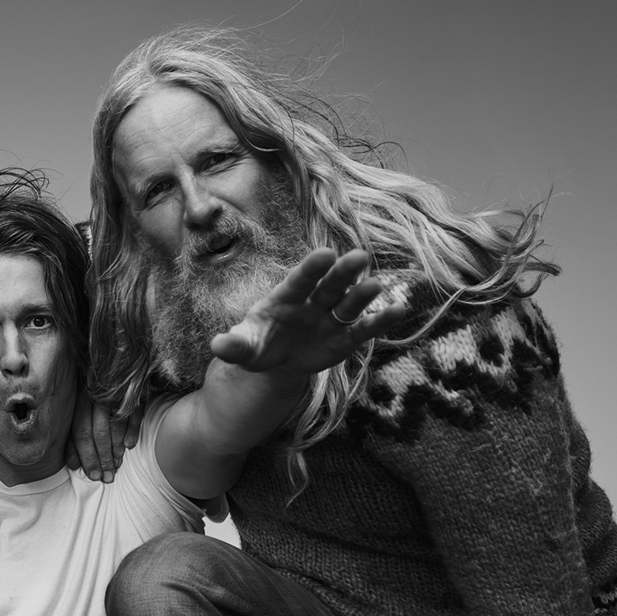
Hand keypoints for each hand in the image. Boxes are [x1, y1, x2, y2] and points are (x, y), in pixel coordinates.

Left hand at [65, 388, 141, 482]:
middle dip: (102, 458)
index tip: (93, 475)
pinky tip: (129, 446)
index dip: (86, 456)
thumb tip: (72, 465)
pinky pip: (133, 414)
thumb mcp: (80, 411)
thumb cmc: (95, 396)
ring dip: (116, 449)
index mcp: (79, 401)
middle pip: (97, 432)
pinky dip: (132, 431)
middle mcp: (95, 397)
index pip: (80, 433)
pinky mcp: (134, 391)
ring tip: (117, 465)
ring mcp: (115, 393)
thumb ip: (75, 436)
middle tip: (107, 477)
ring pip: (115, 425)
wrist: (117, 364)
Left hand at [210, 248, 404, 380]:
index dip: (312, 268)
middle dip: (342, 273)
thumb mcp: (244, 347)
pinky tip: (399, 309)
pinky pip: (364, 329)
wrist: (276, 362)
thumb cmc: (258, 345)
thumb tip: (217, 346)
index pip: (300, 280)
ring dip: (363, 295)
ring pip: (349, 304)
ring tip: (378, 285)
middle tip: (358, 257)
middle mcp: (312, 302)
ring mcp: (331, 319)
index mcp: (286, 297)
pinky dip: (380, 320)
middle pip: (329, 285)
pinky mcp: (345, 339)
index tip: (325, 253)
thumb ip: (234, 345)